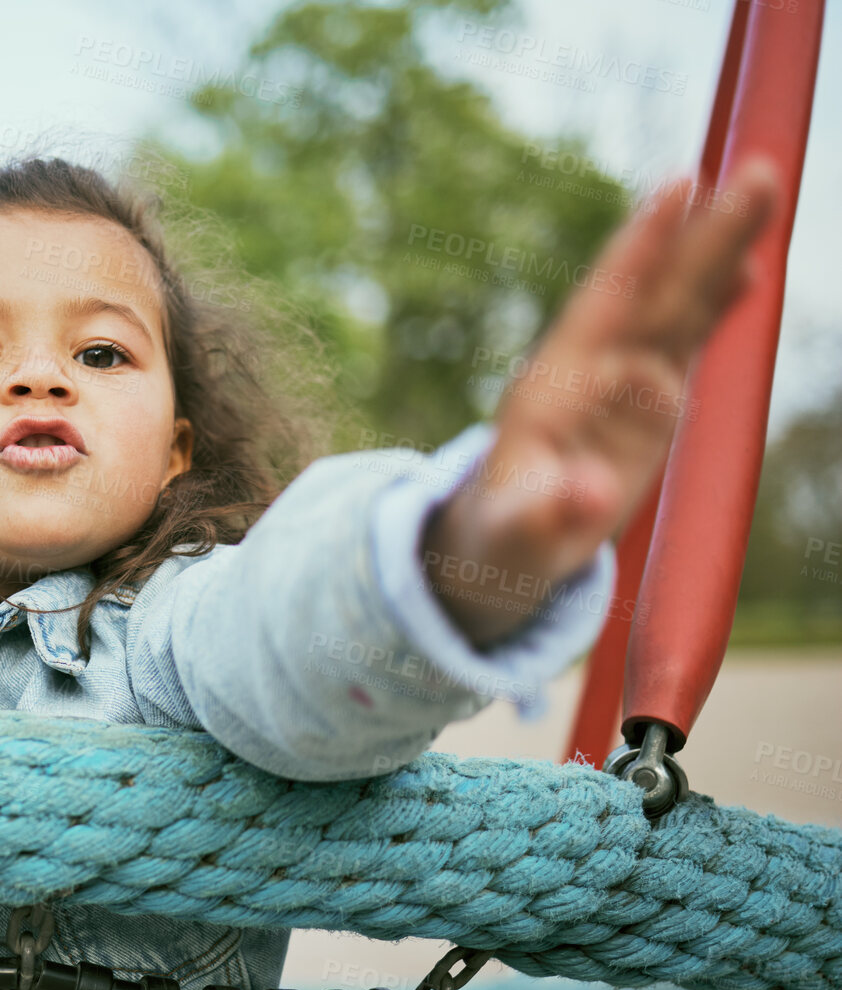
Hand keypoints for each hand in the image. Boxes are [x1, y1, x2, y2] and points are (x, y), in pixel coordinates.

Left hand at [424, 157, 781, 645]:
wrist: (503, 545)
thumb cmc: (502, 540)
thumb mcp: (516, 538)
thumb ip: (547, 515)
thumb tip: (589, 497)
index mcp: (554, 388)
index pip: (605, 303)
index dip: (640, 247)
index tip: (678, 186)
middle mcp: (591, 370)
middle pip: (655, 291)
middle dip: (702, 233)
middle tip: (756, 170)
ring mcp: (623, 381)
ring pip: (679, 304)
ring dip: (720, 251)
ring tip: (763, 187)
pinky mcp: (649, 402)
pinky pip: (688, 341)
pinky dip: (717, 305)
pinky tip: (749, 267)